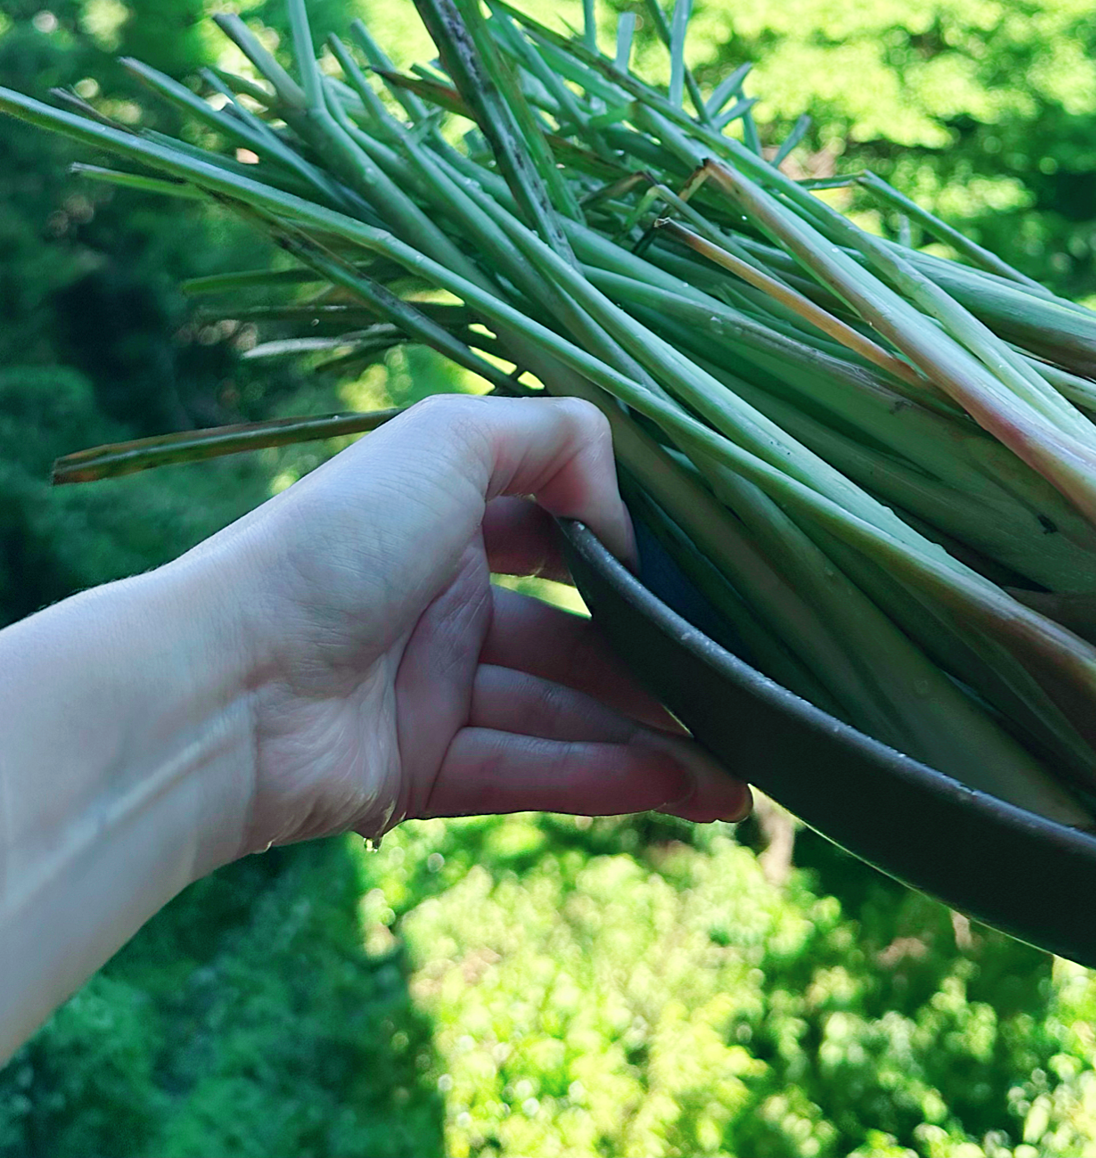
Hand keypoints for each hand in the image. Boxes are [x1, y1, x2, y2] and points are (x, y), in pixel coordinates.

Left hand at [207, 394, 751, 852]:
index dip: (627, 554)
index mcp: (442, 517)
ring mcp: (434, 691)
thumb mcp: (447, 438)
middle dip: (657, 665)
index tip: (703, 579)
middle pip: (575, 636)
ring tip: (741, 770)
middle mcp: (442, 602)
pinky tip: (686, 786)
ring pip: (566, 712)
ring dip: (654, 739)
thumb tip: (623, 506)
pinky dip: (611, 779)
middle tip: (744, 691)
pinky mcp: (424, 773)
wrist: (222, 686)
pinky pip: (535, 770)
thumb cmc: (334, 543)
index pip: (556, 533)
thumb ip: (556, 437)